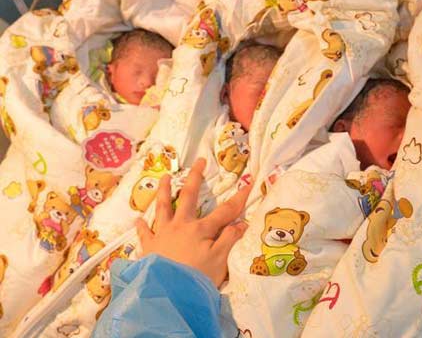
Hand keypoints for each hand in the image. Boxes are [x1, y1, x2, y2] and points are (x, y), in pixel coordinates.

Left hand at [136, 158, 249, 286]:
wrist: (167, 295)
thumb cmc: (196, 278)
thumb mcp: (220, 261)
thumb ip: (229, 239)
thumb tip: (241, 222)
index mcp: (201, 229)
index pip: (225, 211)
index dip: (239, 198)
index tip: (249, 184)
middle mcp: (181, 226)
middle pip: (188, 197)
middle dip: (195, 178)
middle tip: (199, 161)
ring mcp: (162, 234)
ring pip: (163, 207)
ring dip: (164, 191)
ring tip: (164, 177)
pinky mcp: (149, 247)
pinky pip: (144, 233)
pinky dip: (141, 225)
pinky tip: (138, 219)